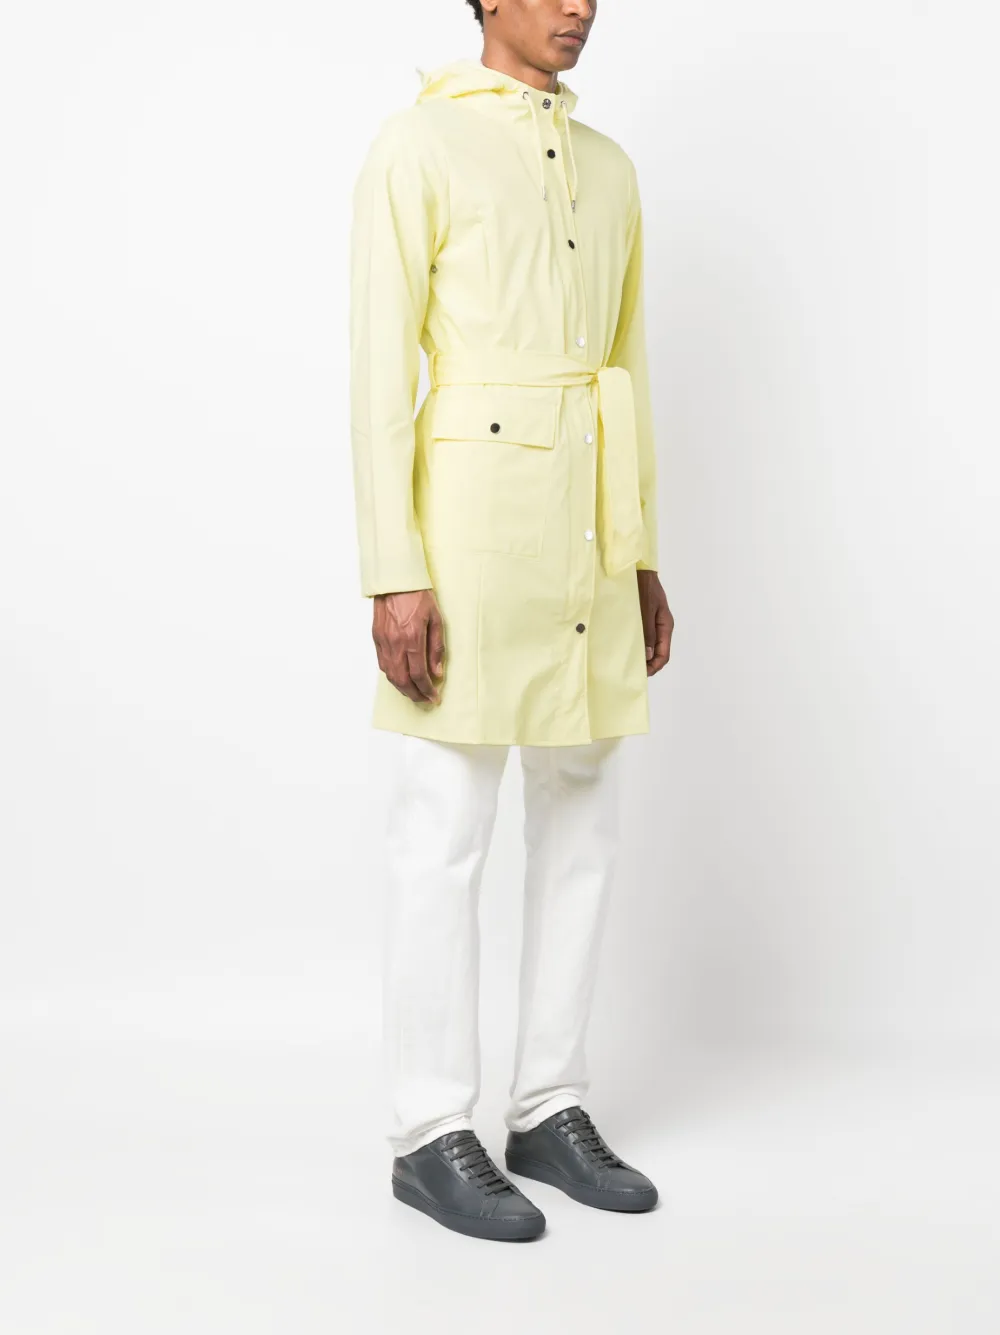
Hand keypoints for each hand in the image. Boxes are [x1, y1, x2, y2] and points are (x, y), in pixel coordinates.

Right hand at [372, 588, 445, 703]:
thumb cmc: (419, 596)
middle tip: (425, 700)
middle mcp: (395, 643)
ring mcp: (383, 641)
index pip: (419, 674)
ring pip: (390, 675)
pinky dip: (392, 676)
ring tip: (414, 692)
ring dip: (402, 688)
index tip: (434, 697)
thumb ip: (437, 648)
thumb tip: (437, 672)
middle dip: (414, 694)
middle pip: (402, 680)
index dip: (427, 690)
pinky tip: (401, 677)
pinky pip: (382, 664)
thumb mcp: (436, 620)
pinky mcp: (376, 638)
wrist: (396, 580)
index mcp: (412, 638)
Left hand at [637, 570, 672, 675]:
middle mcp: (660, 627)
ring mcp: (652, 623)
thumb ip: (647, 631)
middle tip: (631, 672)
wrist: (638, 569)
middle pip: (658, 653)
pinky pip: (642, 637)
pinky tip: (625, 648)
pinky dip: (636, 645)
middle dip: (647, 664)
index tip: (642, 674)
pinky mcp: (643, 619)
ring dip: (641, 656)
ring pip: (650, 646)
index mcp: (665, 625)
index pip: (664, 654)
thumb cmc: (643, 586)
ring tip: (627, 662)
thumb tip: (648, 655)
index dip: (654, 667)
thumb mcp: (646, 609)